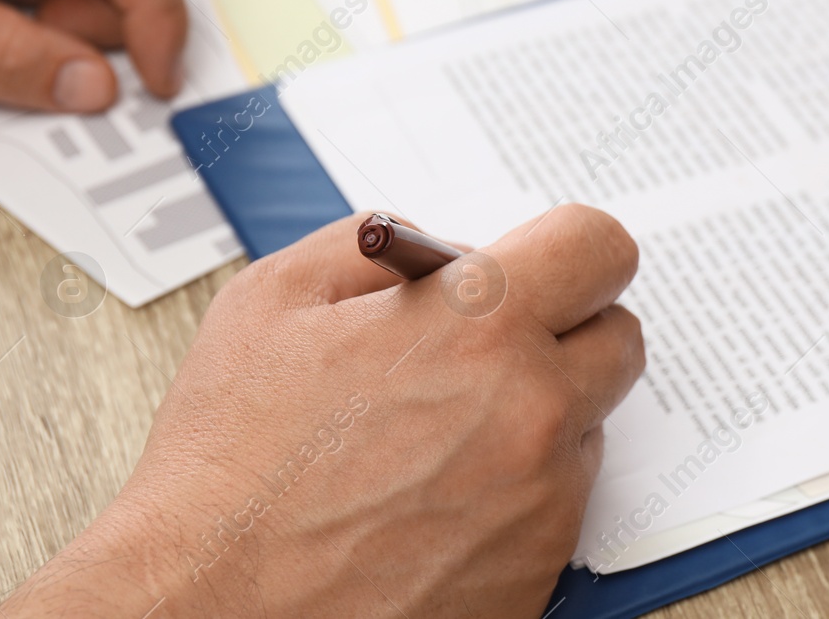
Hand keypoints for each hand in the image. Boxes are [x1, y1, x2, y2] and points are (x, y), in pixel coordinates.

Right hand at [0, 205, 643, 618]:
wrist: (208, 607)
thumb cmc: (228, 461)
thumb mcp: (274, 298)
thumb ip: (379, 246)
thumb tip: (445, 248)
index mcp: (478, 322)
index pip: (600, 247)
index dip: (567, 251)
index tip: (544, 267)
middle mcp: (533, 408)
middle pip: (620, 338)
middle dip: (566, 331)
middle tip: (493, 350)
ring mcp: (544, 499)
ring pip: (589, 427)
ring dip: (539, 418)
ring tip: (438, 440)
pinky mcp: (539, 571)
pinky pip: (561, 507)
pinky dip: (518, 494)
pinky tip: (437, 501)